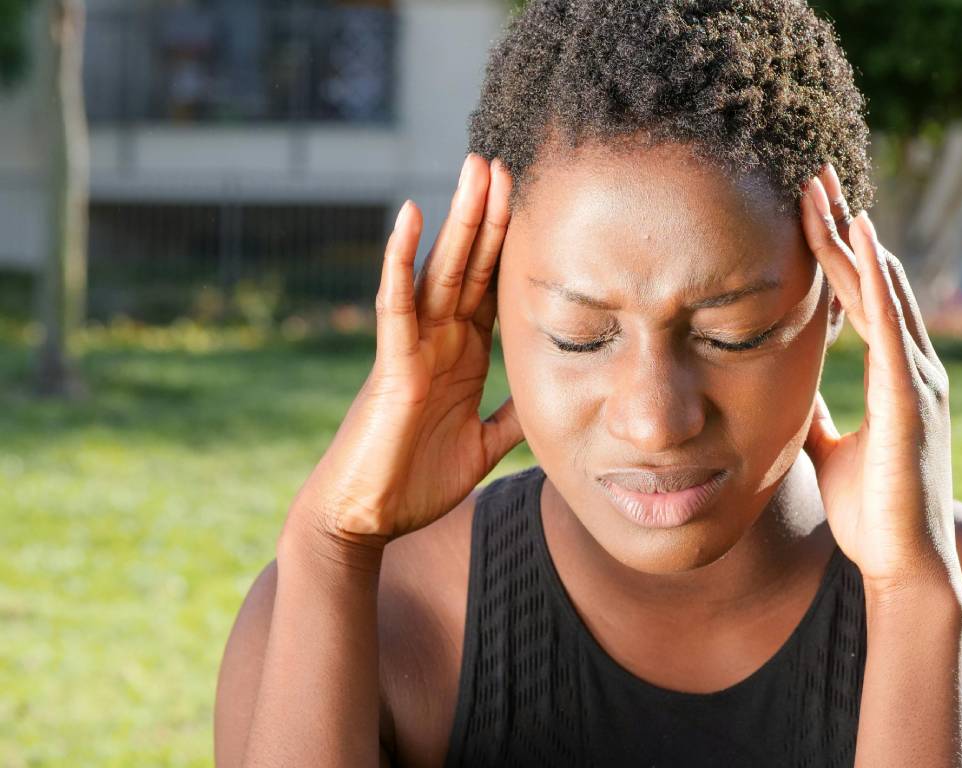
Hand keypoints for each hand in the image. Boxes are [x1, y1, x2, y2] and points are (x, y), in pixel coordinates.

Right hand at [284, 154, 523, 551]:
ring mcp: (413, 348)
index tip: (535, 201)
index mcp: (462, 355)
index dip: (512, 246)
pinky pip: (397, 304)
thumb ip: (512, 418)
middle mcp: (438, 341)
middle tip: (505, 160)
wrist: (364, 521)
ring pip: (439, 270)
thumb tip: (548, 401)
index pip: (492, 288)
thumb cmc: (415, 483)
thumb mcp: (482, 446)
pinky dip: (401, 259)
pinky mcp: (392, 366)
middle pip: (469, 265)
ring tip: (474, 168)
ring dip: (458, 219)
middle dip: (489, 214)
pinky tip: (410, 215)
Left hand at [799, 164, 961, 600]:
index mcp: (894, 376)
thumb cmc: (872, 514)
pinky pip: (890, 329)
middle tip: (813, 173)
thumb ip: (816, 414)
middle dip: (843, 226)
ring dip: (853, 239)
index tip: (810, 206)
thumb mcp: (832, 449)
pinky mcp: (911, 401)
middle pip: (874, 279)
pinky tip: (861, 242)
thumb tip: (789, 391)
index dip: (837, 250)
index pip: (862, 296)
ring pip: (882, 292)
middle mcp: (913, 367)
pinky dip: (876, 282)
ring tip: (824, 190)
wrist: (902, 568)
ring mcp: (917, 381)